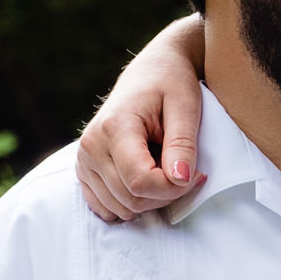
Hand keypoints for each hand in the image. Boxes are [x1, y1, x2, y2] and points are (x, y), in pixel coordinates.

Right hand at [77, 16, 205, 221]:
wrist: (152, 71)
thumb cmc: (172, 84)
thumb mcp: (186, 107)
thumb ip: (183, 144)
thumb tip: (181, 179)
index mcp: (114, 127)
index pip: (140, 182)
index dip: (174, 189)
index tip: (197, 173)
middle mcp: (90, 145)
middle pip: (130, 199)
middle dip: (166, 195)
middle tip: (187, 172)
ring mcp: (83, 159)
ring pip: (120, 207)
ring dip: (151, 200)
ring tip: (166, 169)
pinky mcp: (84, 170)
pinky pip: (106, 207)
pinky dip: (131, 203)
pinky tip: (148, 181)